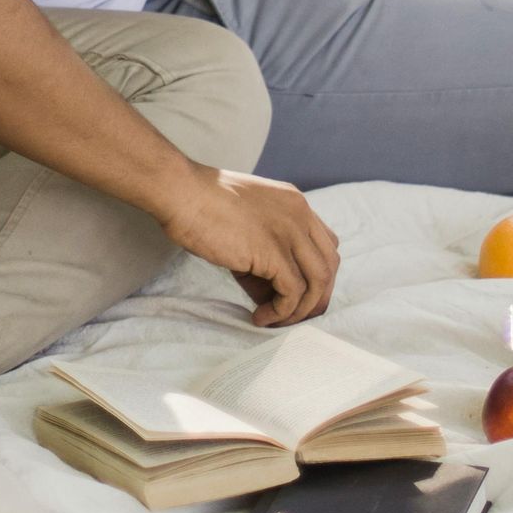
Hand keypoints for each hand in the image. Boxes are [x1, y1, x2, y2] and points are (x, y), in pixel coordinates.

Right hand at [156, 164, 339, 326]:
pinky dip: (280, 312)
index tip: (296, 295)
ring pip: (318, 281)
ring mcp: (289, 232)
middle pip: (329, 264)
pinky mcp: (273, 252)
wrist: (183, 193)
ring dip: (300, 309)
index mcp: (295, 202)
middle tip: (291, 316)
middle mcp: (300, 214)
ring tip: (273, 319)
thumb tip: (272, 293)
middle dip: (316, 297)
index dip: (316, 274)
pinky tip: (259, 316)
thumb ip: (267, 250)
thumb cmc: (203, 205)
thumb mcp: (248, 222)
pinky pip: (293, 292)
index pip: (326, 244)